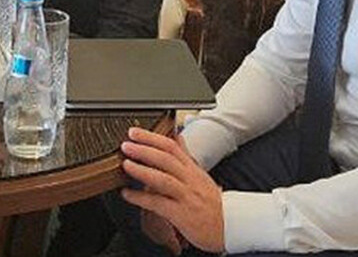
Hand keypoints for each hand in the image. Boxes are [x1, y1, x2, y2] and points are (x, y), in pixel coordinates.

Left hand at [120, 127, 224, 253]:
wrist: (231, 226)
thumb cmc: (212, 203)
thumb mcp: (200, 175)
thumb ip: (185, 156)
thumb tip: (176, 137)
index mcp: (192, 169)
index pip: (172, 147)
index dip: (152, 138)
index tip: (135, 132)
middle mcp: (189, 180)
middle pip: (166, 159)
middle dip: (145, 149)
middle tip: (126, 144)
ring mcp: (186, 196)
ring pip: (163, 180)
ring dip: (142, 171)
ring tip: (126, 165)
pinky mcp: (182, 214)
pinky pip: (159, 204)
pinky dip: (141, 198)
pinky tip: (127, 194)